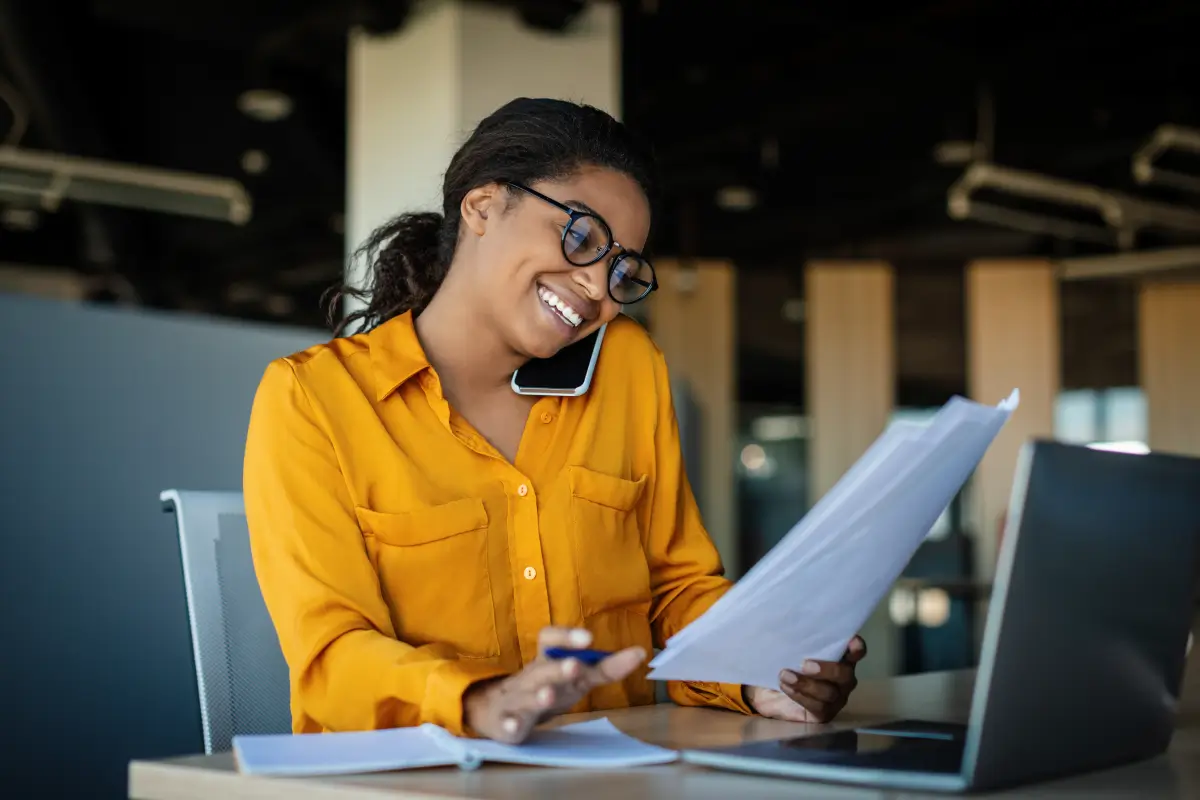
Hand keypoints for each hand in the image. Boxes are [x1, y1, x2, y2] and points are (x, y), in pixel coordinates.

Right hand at [463, 627, 644, 742]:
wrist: (499, 709)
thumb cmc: (546, 688)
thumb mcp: (574, 678)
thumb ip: (603, 667)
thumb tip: (639, 653)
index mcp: (546, 661)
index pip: (550, 639)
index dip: (567, 637)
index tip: (589, 638)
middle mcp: (531, 677)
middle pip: (543, 670)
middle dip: (558, 668)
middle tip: (575, 665)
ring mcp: (516, 700)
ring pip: (525, 697)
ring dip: (537, 695)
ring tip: (548, 695)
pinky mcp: (505, 723)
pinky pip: (506, 724)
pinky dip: (509, 725)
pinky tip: (515, 727)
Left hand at [745, 635, 865, 722]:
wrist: (768, 693)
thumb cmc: (785, 665)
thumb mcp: (789, 650)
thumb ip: (798, 640)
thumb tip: (789, 621)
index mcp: (839, 657)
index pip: (856, 651)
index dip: (857, 647)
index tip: (851, 641)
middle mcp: (843, 678)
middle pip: (845, 674)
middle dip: (827, 669)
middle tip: (804, 664)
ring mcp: (836, 697)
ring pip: (830, 693)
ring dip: (806, 684)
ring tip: (786, 676)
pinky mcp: (824, 714)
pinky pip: (818, 707)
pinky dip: (800, 695)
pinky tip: (786, 687)